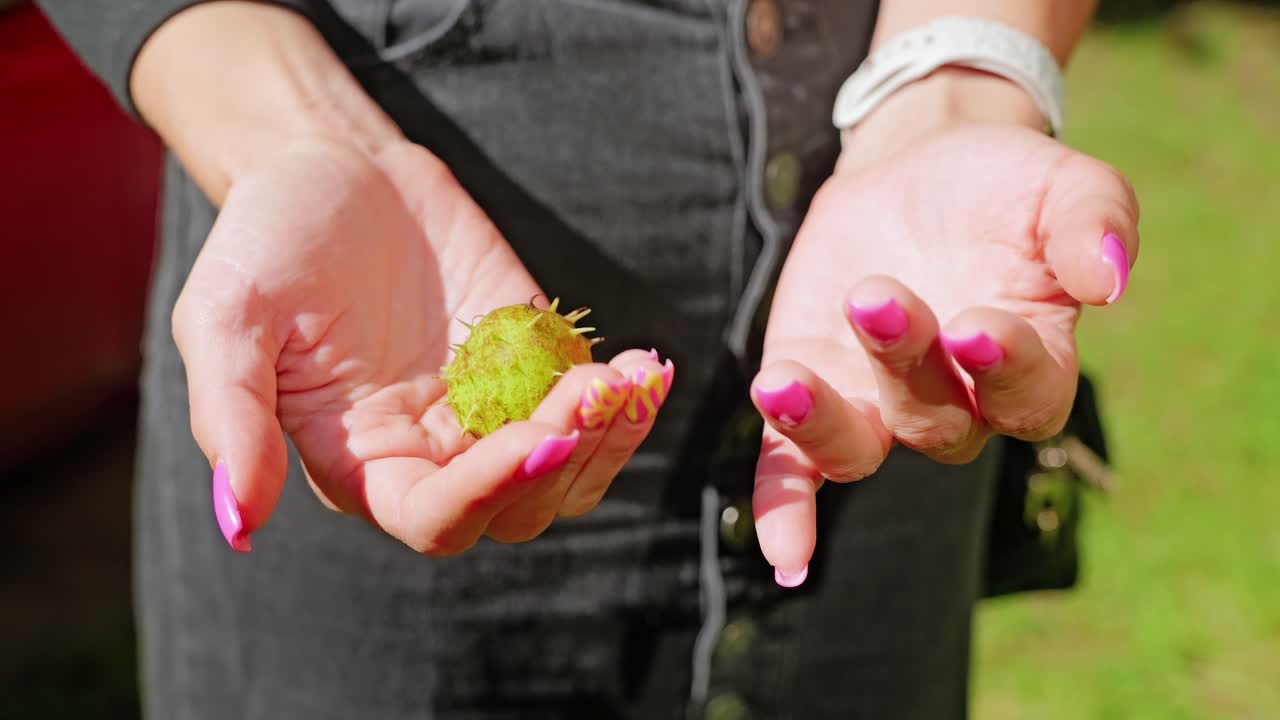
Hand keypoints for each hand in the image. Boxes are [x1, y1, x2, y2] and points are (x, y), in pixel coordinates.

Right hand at [177, 138, 672, 555]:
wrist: (334, 166)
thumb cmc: (266, 241)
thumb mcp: (223, 318)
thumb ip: (231, 419)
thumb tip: (238, 528)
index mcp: (361, 464)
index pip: (436, 518)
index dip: (489, 492)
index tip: (539, 437)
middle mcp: (432, 452)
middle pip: (519, 507)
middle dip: (564, 458)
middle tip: (593, 391)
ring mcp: (491, 407)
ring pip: (569, 471)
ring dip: (610, 438)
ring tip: (631, 380)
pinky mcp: (534, 360)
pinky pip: (589, 406)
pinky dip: (624, 398)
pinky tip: (645, 365)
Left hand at [750, 73, 1138, 582]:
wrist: (920, 165)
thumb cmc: (1006, 186)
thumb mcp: (1062, 182)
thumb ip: (1094, 221)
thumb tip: (1109, 278)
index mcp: (1030, 362)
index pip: (1030, 397)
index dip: (1006, 372)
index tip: (976, 326)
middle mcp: (956, 401)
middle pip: (936, 418)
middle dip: (904, 363)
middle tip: (879, 297)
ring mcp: (877, 402)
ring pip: (856, 450)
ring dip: (822, 425)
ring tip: (784, 381)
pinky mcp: (813, 389)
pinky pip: (796, 469)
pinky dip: (786, 509)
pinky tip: (781, 552)